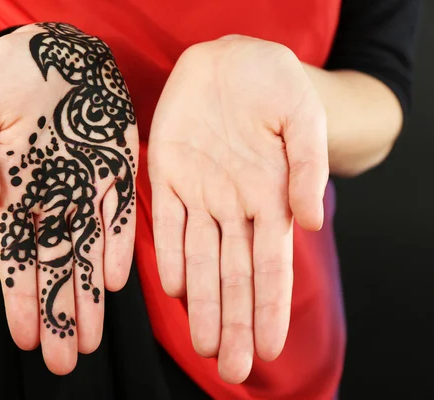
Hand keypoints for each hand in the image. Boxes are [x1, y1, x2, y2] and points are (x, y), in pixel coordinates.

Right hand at [0, 23, 138, 373]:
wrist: (56, 50)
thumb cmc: (9, 78)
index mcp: (15, 193)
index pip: (15, 256)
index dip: (20, 298)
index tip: (25, 337)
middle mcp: (52, 199)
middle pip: (55, 266)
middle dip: (58, 313)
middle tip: (63, 361)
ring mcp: (87, 186)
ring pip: (88, 251)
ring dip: (90, 295)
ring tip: (90, 339)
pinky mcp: (118, 166)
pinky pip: (119, 213)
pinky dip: (118, 246)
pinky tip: (115, 282)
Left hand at [148, 36, 327, 382]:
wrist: (231, 58)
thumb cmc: (275, 85)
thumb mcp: (303, 119)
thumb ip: (307, 170)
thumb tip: (313, 222)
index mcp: (271, 198)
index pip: (269, 266)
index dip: (269, 308)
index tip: (269, 347)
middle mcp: (234, 206)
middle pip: (233, 275)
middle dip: (233, 321)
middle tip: (233, 366)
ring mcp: (199, 193)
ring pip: (198, 258)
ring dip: (200, 302)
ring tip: (203, 345)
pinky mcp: (166, 174)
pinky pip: (164, 221)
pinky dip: (166, 253)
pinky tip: (170, 287)